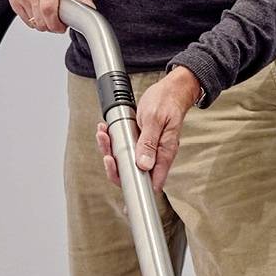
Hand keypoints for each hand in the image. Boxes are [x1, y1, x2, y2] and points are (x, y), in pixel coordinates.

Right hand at [7, 0, 92, 31]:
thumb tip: (90, 8)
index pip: (49, 11)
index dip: (57, 24)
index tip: (62, 26)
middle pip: (40, 20)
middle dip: (51, 26)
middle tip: (58, 19)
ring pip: (32, 21)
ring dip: (42, 22)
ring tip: (48, 12)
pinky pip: (24, 18)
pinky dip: (32, 18)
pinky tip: (38, 9)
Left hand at [95, 68, 201, 192]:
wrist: (172, 89)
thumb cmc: (167, 101)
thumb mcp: (155, 119)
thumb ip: (149, 143)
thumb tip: (144, 165)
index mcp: (164, 153)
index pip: (150, 182)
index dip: (134, 186)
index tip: (120, 180)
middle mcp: (156, 154)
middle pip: (133, 173)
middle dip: (115, 166)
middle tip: (107, 154)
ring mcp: (148, 149)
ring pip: (126, 160)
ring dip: (110, 150)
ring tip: (103, 135)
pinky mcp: (141, 141)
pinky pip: (124, 147)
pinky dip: (113, 140)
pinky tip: (106, 131)